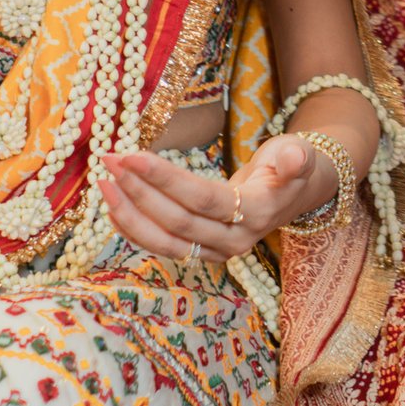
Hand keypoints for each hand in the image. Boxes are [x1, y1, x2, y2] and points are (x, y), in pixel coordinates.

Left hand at [97, 133, 330, 261]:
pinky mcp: (201, 252)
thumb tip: (295, 158)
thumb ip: (296, 158)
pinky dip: (134, 229)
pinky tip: (113, 209)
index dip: (166, 179)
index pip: (202, 199)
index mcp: (257, 213)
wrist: (296, 194)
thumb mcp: (301, 154)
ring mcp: (216, 251)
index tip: (133, 156)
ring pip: (164, 241)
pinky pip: (162, 246)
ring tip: (102, 184)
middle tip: (110, 160)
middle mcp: (235, 241)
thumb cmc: (294, 166)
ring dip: (129, 214)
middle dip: (139, 191)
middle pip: (177, 222)